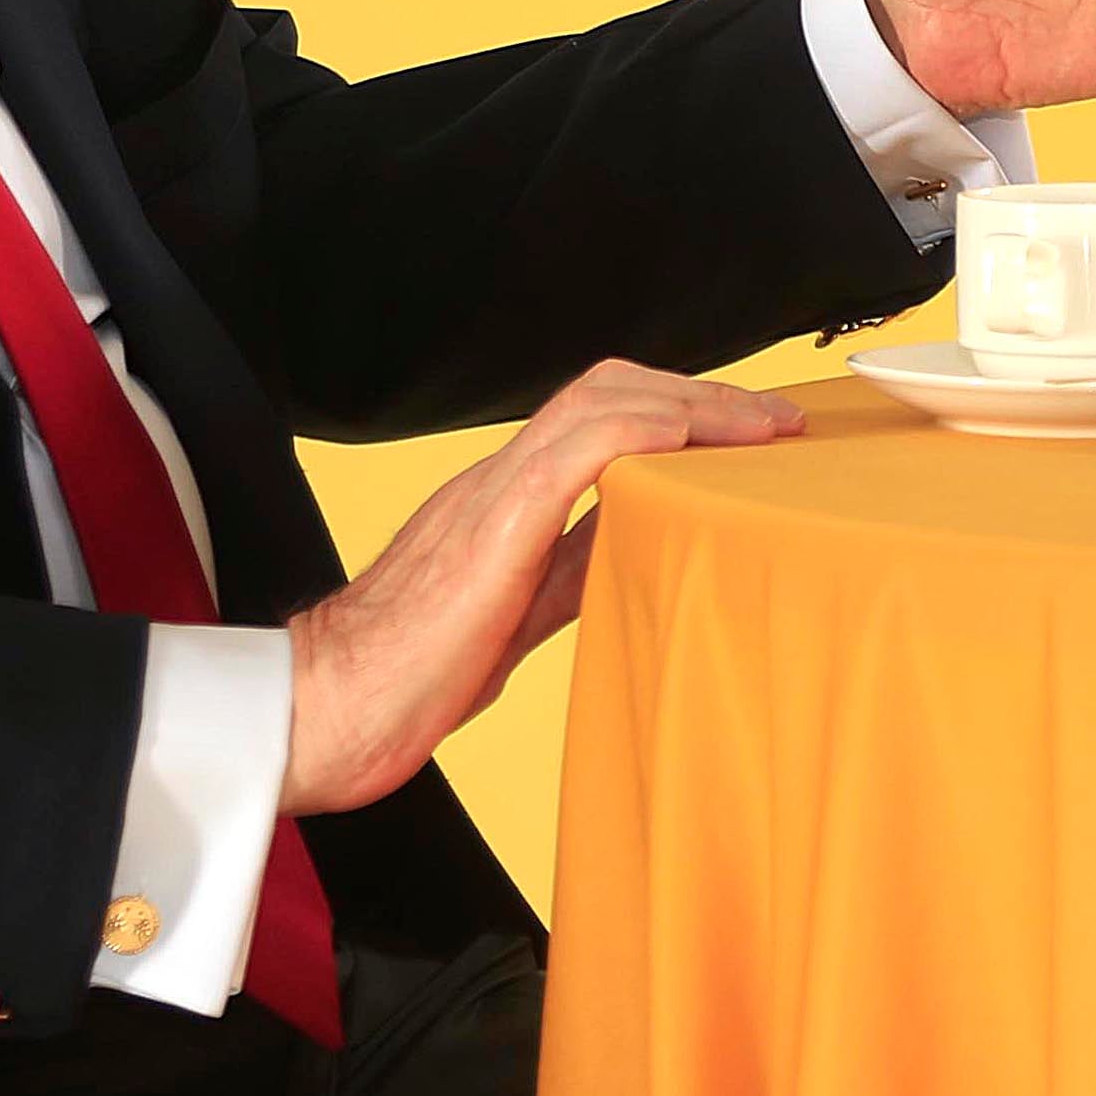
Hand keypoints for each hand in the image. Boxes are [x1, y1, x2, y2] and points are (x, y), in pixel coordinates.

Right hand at [280, 360, 803, 814]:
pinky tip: (693, 440)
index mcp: (502, 501)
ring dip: (692, 403)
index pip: (600, 419)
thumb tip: (638, 548)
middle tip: (772, 420)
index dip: (677, 411)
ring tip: (760, 427)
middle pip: (609, 388)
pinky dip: (643, 431)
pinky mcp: (493, 525)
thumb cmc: (405, 677)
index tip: (746, 435)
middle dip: (699, 393)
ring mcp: (491, 493)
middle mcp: (497, 479)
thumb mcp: (514, 614)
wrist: (323, 708)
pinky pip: (577, 448)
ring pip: (600, 399)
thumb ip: (569, 570)